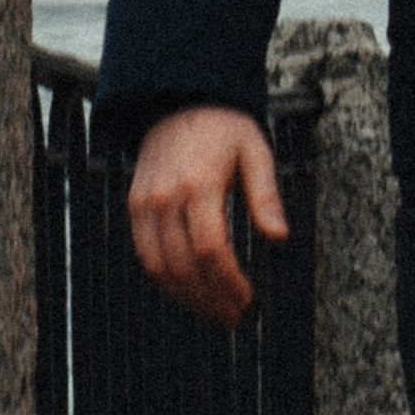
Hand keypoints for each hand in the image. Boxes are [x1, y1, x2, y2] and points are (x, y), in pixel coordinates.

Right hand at [127, 104, 289, 326]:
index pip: (210, 250)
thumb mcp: (255, 150)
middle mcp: (165, 198)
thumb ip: (266, 195)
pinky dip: (166, 279)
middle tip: (233, 315)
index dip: (228, 282)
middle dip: (209, 298)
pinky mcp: (134, 207)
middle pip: (183, 266)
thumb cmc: (222, 126)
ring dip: (186, 297)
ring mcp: (145, 204)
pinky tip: (189, 288)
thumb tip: (279, 235)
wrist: (179, 99)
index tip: (246, 298)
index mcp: (199, 184)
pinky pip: (145, 255)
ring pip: (159, 268)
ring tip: (214, 310)